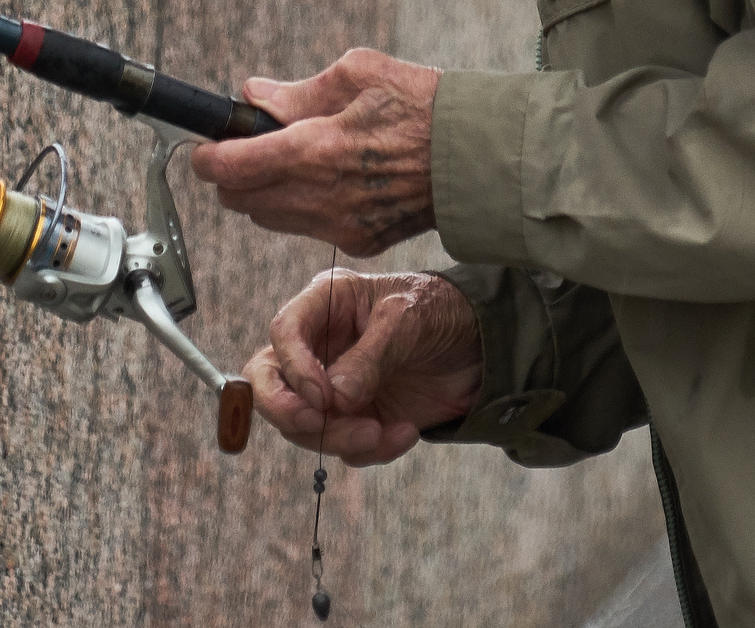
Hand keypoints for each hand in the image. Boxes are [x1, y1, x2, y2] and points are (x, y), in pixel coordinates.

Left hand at [189, 48, 440, 254]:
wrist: (479, 156)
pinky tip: (326, 179)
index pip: (232, 167)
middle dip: (231, 175)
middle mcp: (321, 196)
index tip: (204, 146)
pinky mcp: (358, 242)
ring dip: (262, 193)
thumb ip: (298, 90)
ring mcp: (339, 226)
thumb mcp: (360, 73)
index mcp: (316, 149)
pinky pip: (306, 228)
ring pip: (268, 219)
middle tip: (245, 146)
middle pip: (240, 201)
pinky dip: (300, 206)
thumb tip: (254, 96)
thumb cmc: (424, 105)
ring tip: (288, 159)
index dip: (206, 157)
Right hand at [246, 270, 482, 464]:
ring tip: (381, 433)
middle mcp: (320, 347)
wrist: (484, 346)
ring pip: (305, 425)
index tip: (322, 397)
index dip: (293, 368)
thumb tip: (333, 399)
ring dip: (338, 438)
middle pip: (270, 383)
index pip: (282, 334)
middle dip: (288, 411)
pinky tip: (406, 433)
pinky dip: (371, 449)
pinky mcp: (357, 418)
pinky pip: (344, 446)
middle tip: (319, 425)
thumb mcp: (408, 320)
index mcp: (325, 305)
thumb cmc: (440, 311)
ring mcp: (334, 387)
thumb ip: (371, 357)